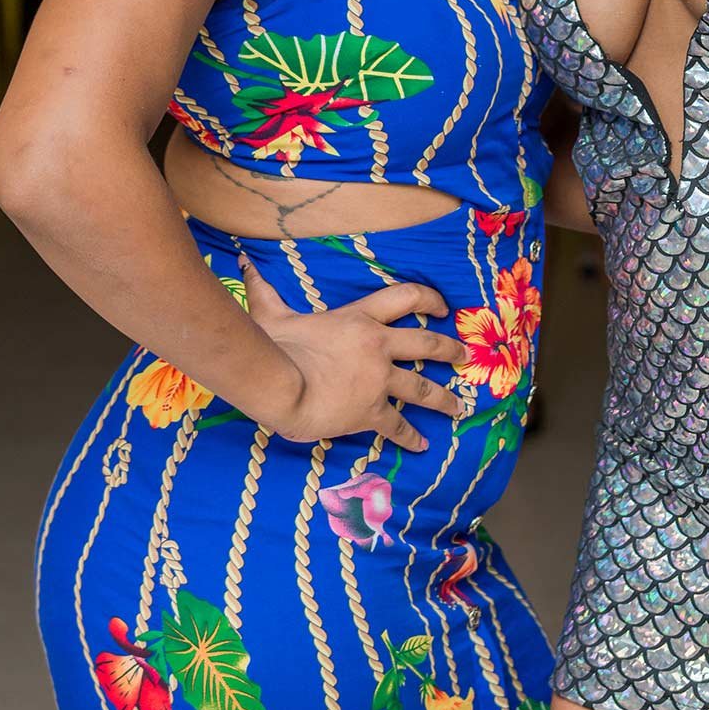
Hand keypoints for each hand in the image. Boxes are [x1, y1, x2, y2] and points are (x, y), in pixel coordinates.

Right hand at [236, 257, 469, 447]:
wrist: (278, 382)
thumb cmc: (274, 345)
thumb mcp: (271, 312)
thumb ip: (264, 289)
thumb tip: (244, 264)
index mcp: (360, 318)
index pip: (406, 298)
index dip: (430, 300)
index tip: (443, 307)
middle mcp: (378, 346)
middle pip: (427, 344)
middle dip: (449, 351)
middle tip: (464, 357)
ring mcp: (379, 380)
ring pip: (423, 388)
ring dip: (443, 398)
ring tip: (458, 407)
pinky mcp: (371, 411)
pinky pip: (398, 425)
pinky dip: (410, 436)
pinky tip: (422, 445)